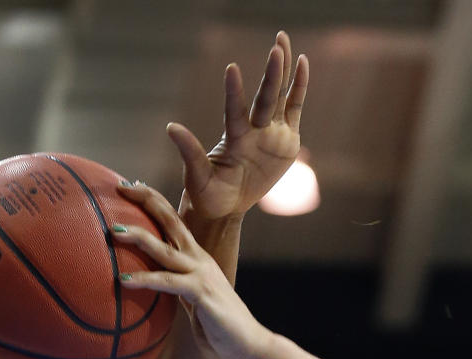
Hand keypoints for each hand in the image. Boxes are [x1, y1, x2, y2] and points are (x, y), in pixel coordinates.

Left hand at [113, 186, 269, 358]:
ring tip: (113, 231)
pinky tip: (123, 280)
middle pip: (171, 221)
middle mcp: (199, 261)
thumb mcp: (193, 305)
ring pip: (165, 248)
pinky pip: (168, 282)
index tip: (130, 189)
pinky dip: (146, 279)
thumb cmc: (220, 332)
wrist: (250, 348)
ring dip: (139, 237)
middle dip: (147, 201)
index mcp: (197, 260)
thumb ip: (176, 291)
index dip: (154, 204)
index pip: (174, 224)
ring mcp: (202, 274)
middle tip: (120, 186)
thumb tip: (153, 289)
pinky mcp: (202, 293)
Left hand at [168, 30, 307, 220]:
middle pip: (265, 97)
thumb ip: (190, 152)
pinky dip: (299, 86)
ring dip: (282, 69)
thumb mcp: (197, 177)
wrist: (225, 206)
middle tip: (276, 44)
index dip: (234, 92)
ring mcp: (271, 132)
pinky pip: (295, 108)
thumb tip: (170, 127)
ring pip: (279, 95)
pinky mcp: (287, 140)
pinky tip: (301, 61)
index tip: (231, 69)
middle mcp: (253, 130)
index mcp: (234, 139)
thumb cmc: (208, 193)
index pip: (235, 111)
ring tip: (282, 40)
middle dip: (271, 73)